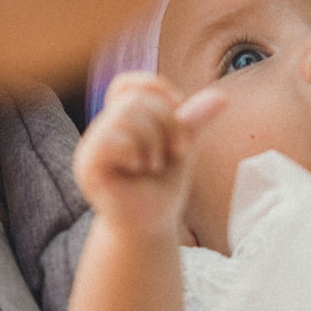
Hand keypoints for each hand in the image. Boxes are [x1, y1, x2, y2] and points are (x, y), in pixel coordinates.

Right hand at [73, 72, 224, 241]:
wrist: (151, 225)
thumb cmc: (161, 187)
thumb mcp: (182, 147)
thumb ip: (195, 121)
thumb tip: (223, 96)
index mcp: (119, 121)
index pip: (127, 85)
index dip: (155, 88)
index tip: (178, 109)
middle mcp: (101, 131)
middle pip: (135, 99)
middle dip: (167, 121)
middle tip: (176, 150)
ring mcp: (91, 148)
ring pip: (126, 115)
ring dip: (154, 140)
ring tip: (155, 164)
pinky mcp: (88, 166)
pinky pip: (111, 139)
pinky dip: (136, 150)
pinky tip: (140, 168)